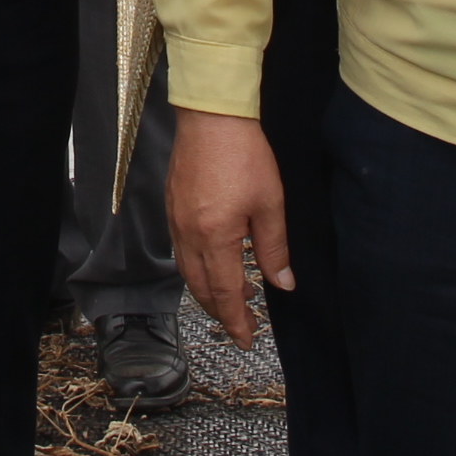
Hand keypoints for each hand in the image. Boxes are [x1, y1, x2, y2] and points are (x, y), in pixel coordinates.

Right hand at [168, 108, 291, 347]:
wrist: (212, 116)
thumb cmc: (244, 155)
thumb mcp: (270, 205)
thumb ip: (274, 249)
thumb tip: (283, 284)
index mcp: (215, 238)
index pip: (224, 294)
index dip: (236, 321)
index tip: (246, 339)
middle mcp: (188, 234)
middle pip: (200, 288)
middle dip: (221, 312)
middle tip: (241, 325)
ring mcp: (176, 220)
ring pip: (187, 271)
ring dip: (208, 291)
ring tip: (232, 297)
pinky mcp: (172, 205)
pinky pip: (180, 249)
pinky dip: (196, 267)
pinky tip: (212, 263)